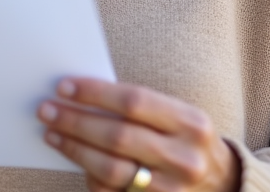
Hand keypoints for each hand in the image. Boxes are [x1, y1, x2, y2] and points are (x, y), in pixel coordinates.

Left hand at [38, 78, 238, 191]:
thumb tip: (82, 95)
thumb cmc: (187, 140)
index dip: (95, 93)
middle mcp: (185, 158)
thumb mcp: (177, 117)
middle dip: (76, 121)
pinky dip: (89, 176)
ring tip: (52, 133)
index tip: (65, 87)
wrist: (222, 184)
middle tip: (47, 110)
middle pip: (118, 136)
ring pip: (110, 169)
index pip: (134, 101)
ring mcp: (171, 190)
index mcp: (191, 123)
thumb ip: (138, 108)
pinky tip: (75, 159)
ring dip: (74, 149)